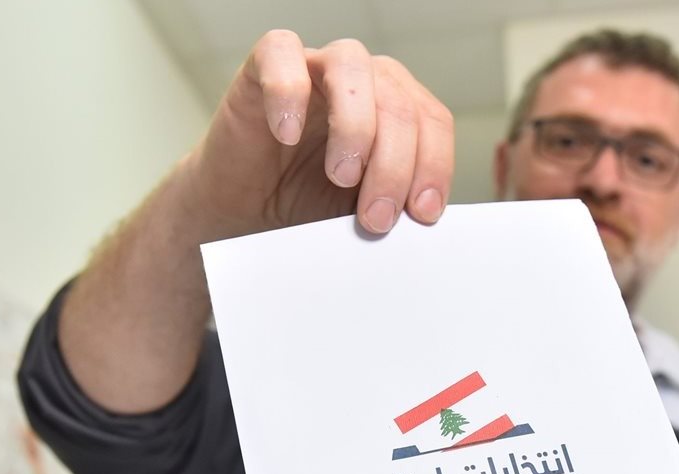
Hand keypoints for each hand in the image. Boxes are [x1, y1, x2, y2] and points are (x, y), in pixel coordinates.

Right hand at [183, 30, 453, 237]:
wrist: (243, 217)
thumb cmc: (306, 209)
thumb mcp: (362, 213)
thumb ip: (396, 204)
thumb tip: (425, 216)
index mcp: (397, 110)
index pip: (432, 120)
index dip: (435, 165)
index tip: (422, 213)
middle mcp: (363, 81)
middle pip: (397, 100)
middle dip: (394, 165)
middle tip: (376, 218)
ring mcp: (314, 68)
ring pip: (351, 64)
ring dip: (355, 125)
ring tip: (341, 177)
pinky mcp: (262, 67)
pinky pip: (280, 51)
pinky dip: (287, 90)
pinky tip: (287, 136)